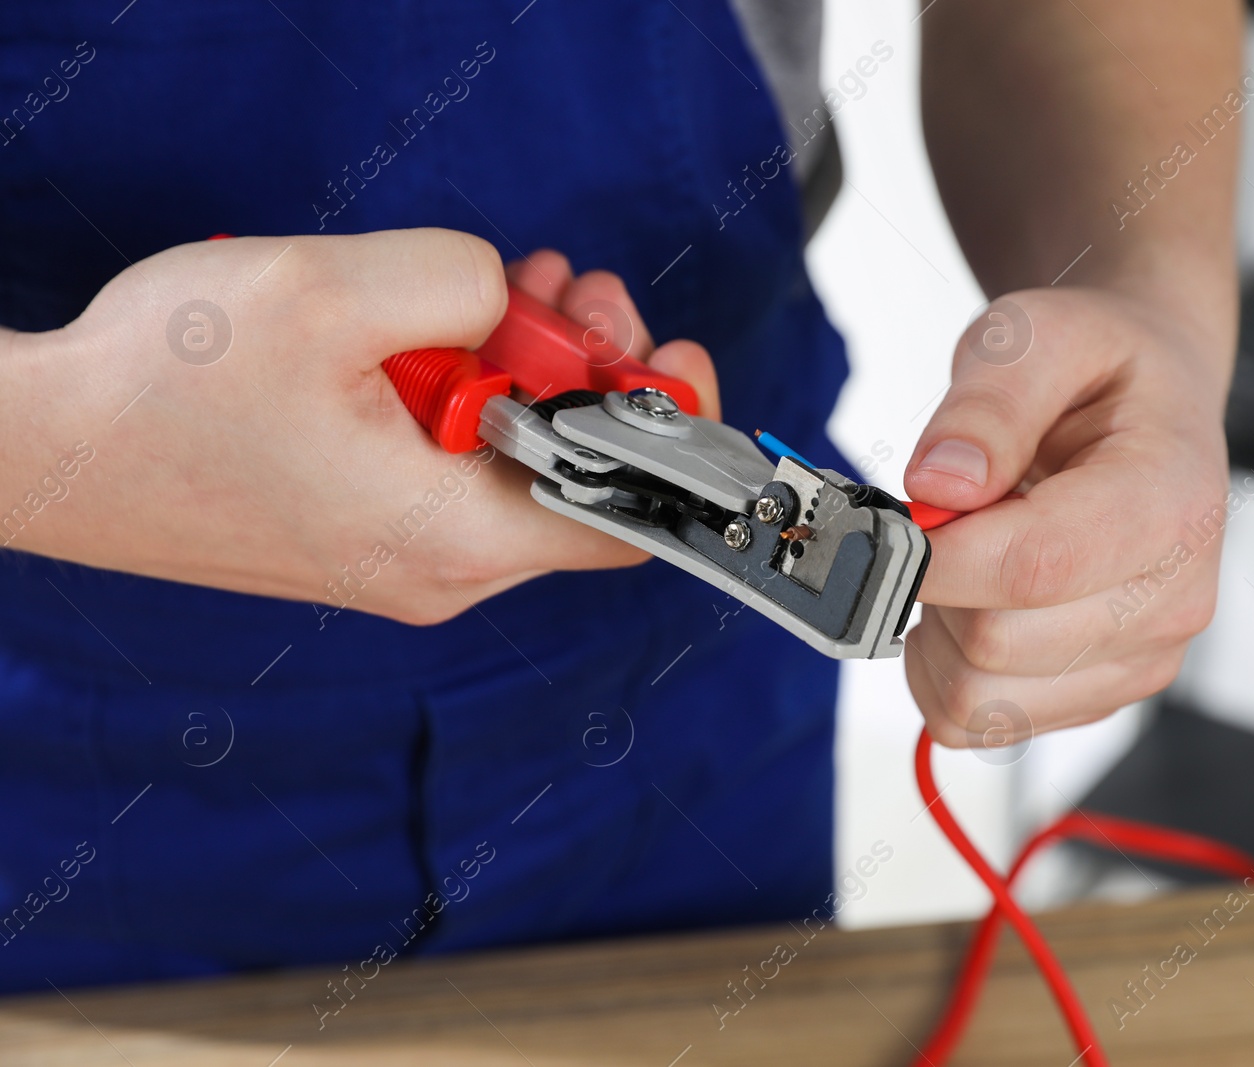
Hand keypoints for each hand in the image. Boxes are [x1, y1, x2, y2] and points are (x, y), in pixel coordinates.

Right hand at [0, 231, 719, 623]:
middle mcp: (438, 568)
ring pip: (509, 461)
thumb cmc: (162, 389)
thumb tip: (504, 302)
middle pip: (571, 473)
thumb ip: (456, 281)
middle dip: (588, 365)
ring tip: (501, 289)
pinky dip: (465, 394)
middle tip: (567, 288)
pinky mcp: (362, 533)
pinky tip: (435, 328)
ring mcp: (398, 557)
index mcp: (451, 536)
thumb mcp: (329, 292)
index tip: (673, 357)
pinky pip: (451, 464)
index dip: (671, 434)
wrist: (42, 453)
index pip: (623, 517)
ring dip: (522, 367)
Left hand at [902, 286, 1232, 747]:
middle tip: (942, 520)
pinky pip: (978, 720)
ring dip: (935, 633)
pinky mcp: (1099, 694)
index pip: (1032, 568)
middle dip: (934, 583)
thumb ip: (989, 402)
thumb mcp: (1041, 337)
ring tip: (966, 557)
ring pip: (976, 698)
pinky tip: (973, 601)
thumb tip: (938, 486)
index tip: (888, 518)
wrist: (1150, 404)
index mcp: (1170, 504)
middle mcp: (1172, 600)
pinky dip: (945, 669)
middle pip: (993, 644)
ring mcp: (1141, 659)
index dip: (933, 555)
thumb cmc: (1099, 370)